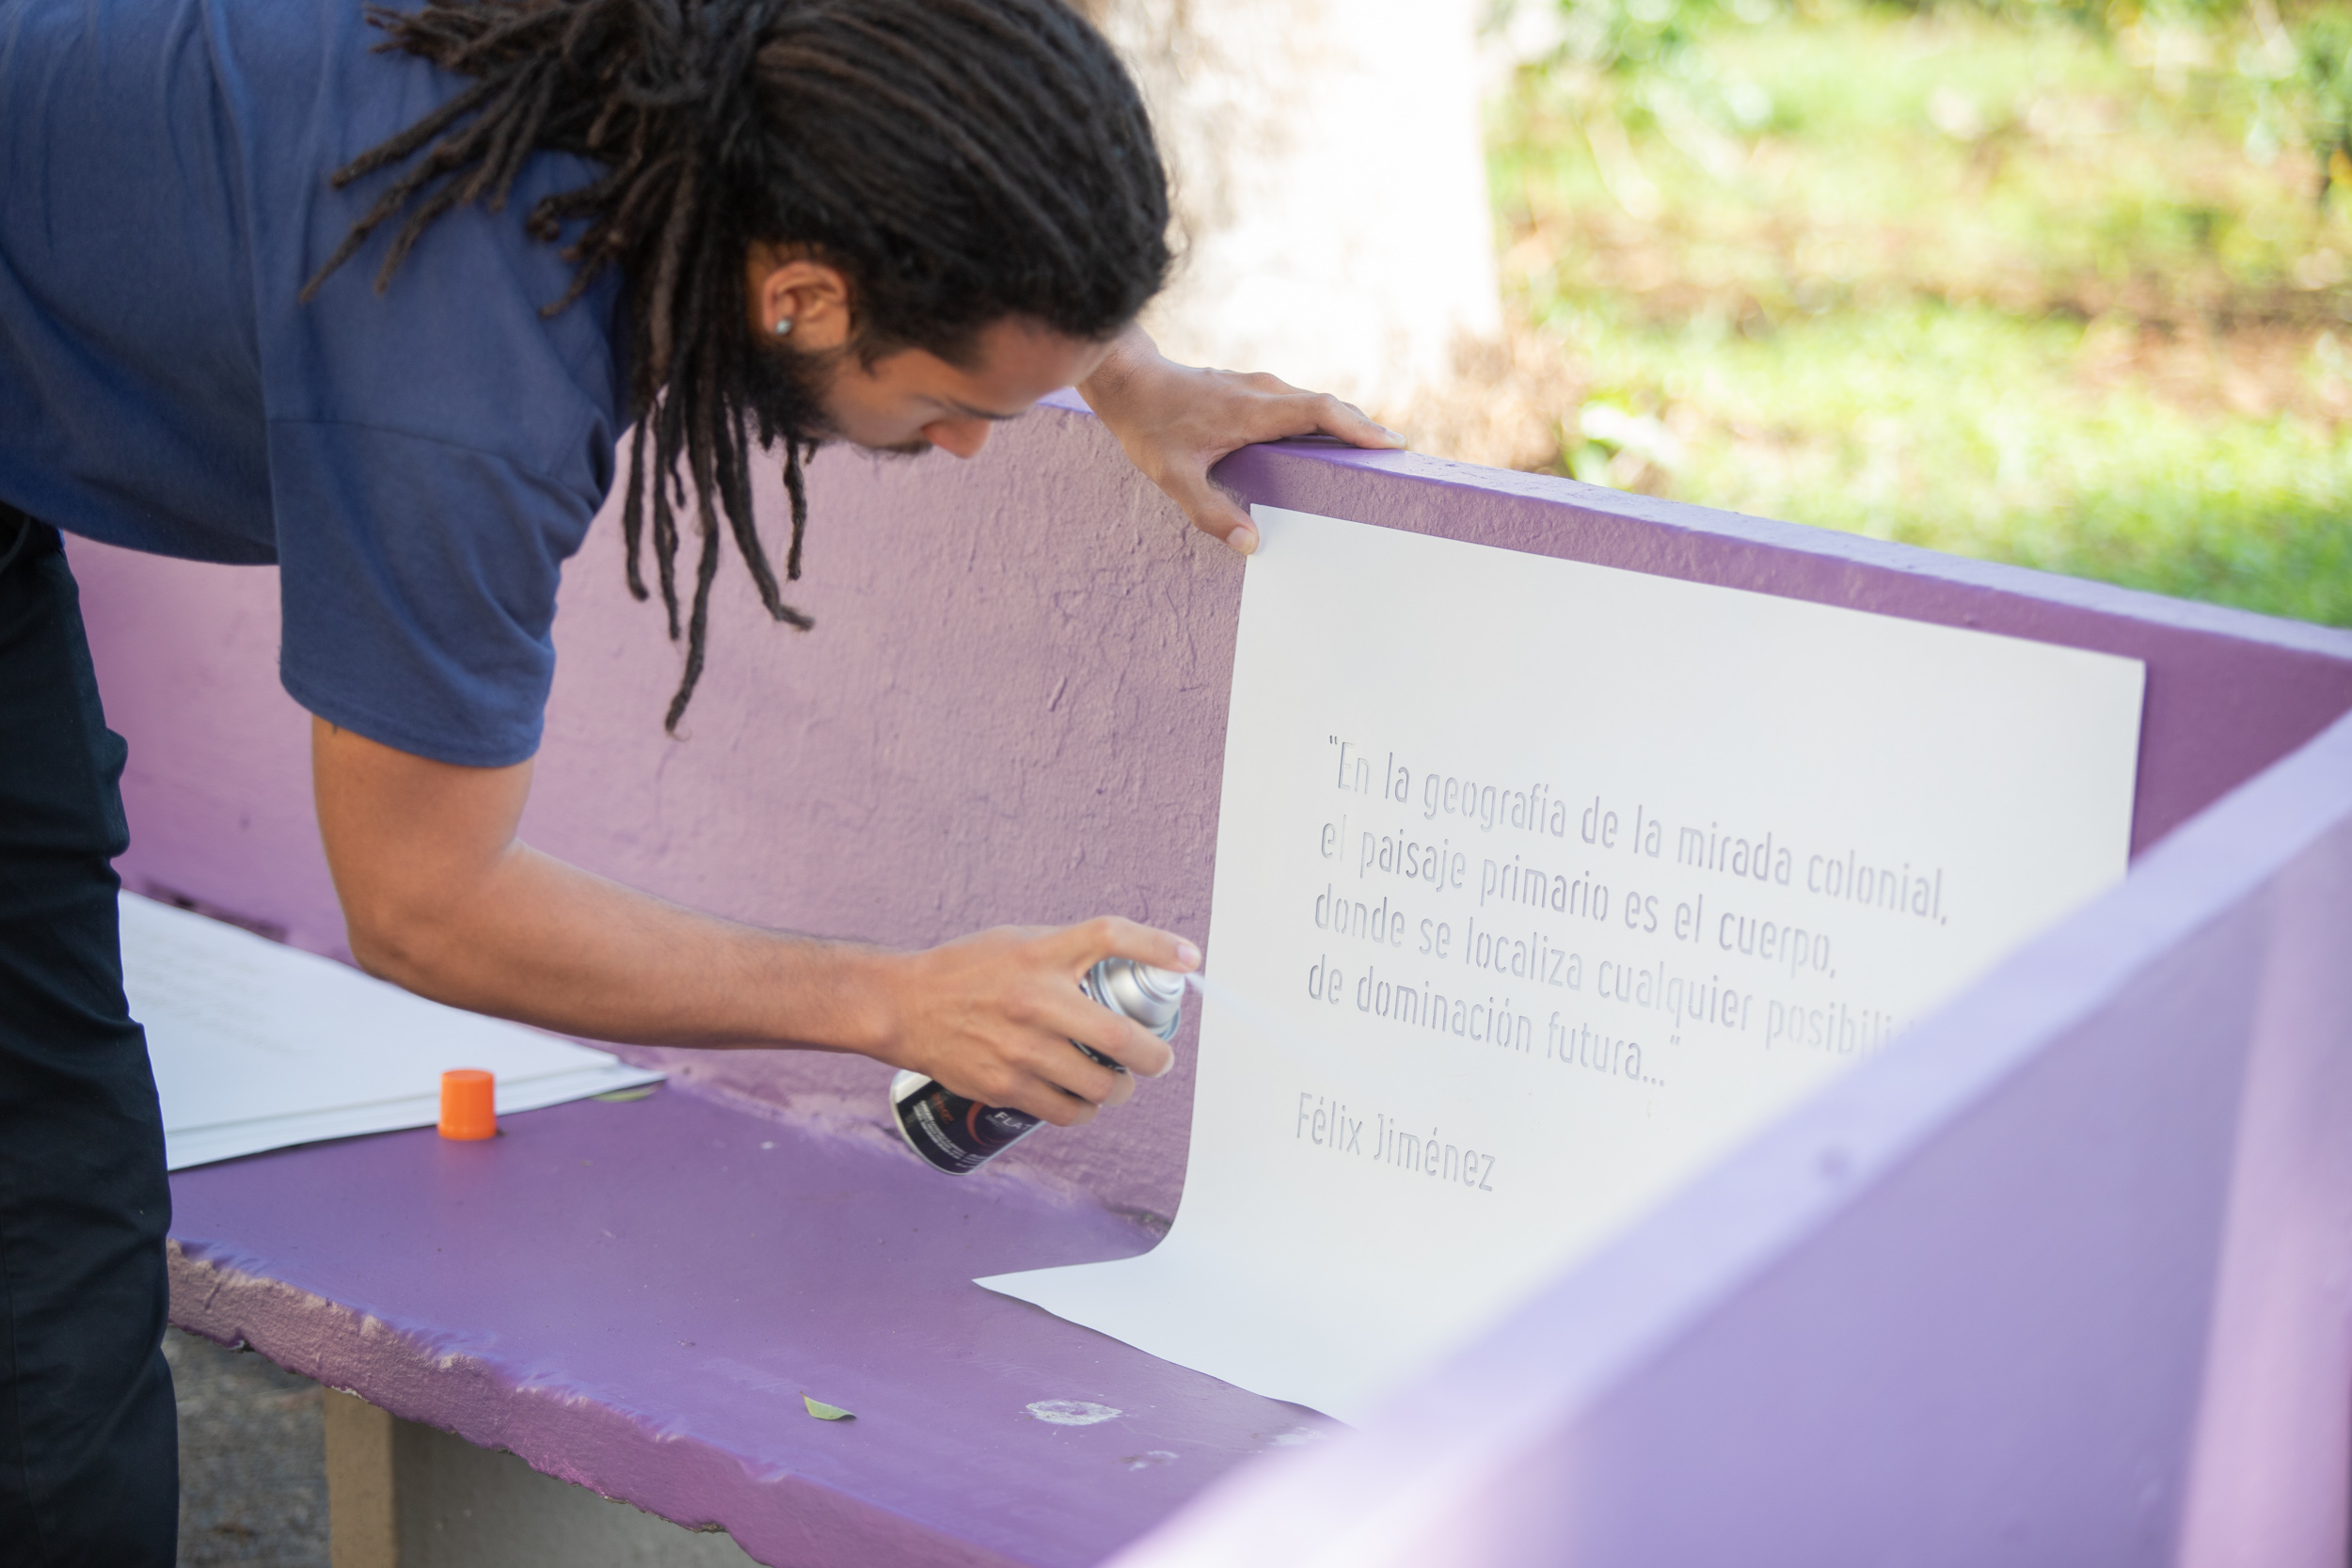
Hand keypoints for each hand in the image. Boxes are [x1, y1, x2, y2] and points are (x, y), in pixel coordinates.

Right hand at [876, 917, 1199, 1125]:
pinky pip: (1066, 1112)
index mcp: (1041, 954)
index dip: (1158, 947)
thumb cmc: (965, 970)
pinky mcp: (1005, 1085)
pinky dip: (1085, 1112)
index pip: (1111, 937)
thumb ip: (1068, 953)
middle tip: (1159, 1058)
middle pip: (1120, 1038)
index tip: (1191, 961)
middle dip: (1155, 1056)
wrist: (902, 1006)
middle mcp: (1034, 999)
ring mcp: (1020, 1048)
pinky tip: (1083, 1103)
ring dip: (1120, 1091)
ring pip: (1099, 1086)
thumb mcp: (1019, 942)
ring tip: (1118, 1085)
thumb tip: (1128, 971)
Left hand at [1078, 324, 1404, 555]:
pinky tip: (1329, 442)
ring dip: (1345, 423)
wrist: (1127, 379)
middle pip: (1327, 406)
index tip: (1391, 444)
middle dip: (1364, 430)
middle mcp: (1262, 392)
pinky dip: (1322, 420)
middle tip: (1399, 457)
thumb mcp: (1172, 476)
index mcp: (1251, 410)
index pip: (1319, 412)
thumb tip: (1251, 544)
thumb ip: (1209, 511)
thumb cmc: (1148, 426)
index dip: (1357, 427)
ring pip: (1313, 403)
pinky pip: (1298, 403)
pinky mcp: (1251, 389)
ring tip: (1374, 452)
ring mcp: (1258, 386)